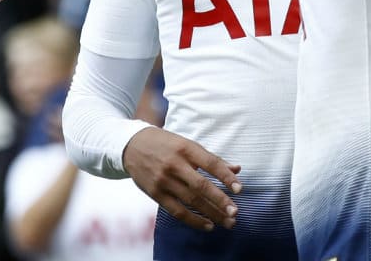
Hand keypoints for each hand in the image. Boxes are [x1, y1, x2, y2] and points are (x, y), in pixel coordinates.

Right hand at [121, 127, 241, 231]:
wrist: (131, 145)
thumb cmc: (165, 144)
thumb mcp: (187, 144)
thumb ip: (211, 158)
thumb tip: (236, 169)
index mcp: (185, 148)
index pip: (210, 163)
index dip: (226, 177)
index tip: (239, 189)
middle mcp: (174, 164)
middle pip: (201, 186)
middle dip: (220, 201)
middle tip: (235, 212)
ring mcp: (163, 180)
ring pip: (191, 201)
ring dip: (211, 213)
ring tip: (228, 222)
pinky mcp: (155, 193)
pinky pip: (177, 211)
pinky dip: (193, 220)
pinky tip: (208, 225)